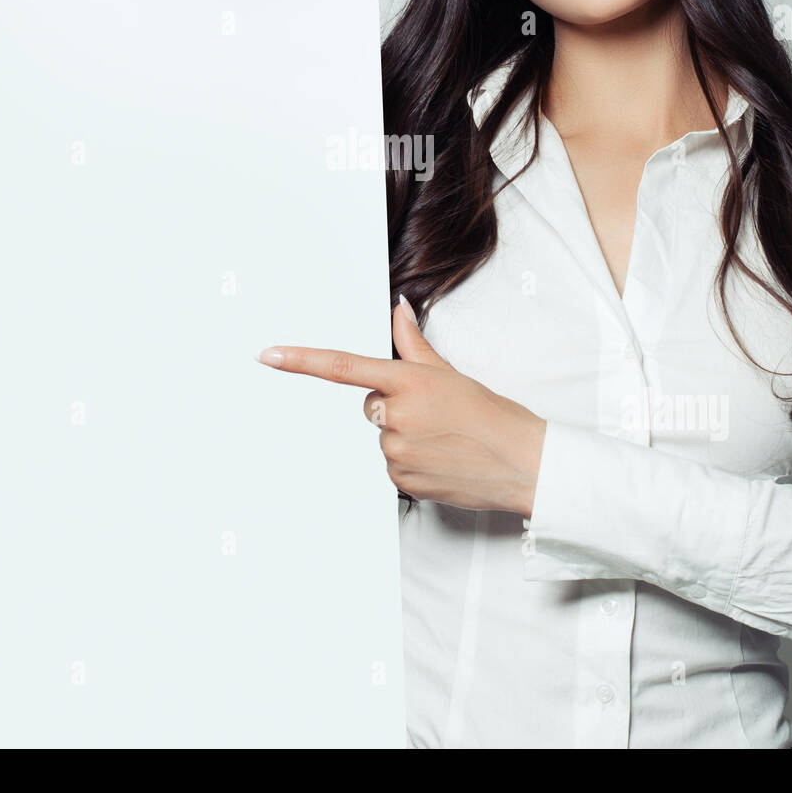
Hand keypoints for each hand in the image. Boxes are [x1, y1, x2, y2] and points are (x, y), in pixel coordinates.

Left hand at [256, 297, 546, 516]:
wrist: (522, 462)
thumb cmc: (491, 414)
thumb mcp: (449, 372)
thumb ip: (413, 343)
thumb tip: (397, 310)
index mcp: (407, 382)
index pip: (343, 367)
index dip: (301, 360)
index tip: (269, 355)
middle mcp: (396, 417)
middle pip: (370, 406)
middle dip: (392, 405)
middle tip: (434, 413)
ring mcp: (397, 453)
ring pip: (382, 437)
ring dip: (405, 435)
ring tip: (443, 438)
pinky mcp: (402, 482)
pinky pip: (392, 467)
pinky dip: (411, 462)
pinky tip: (440, 459)